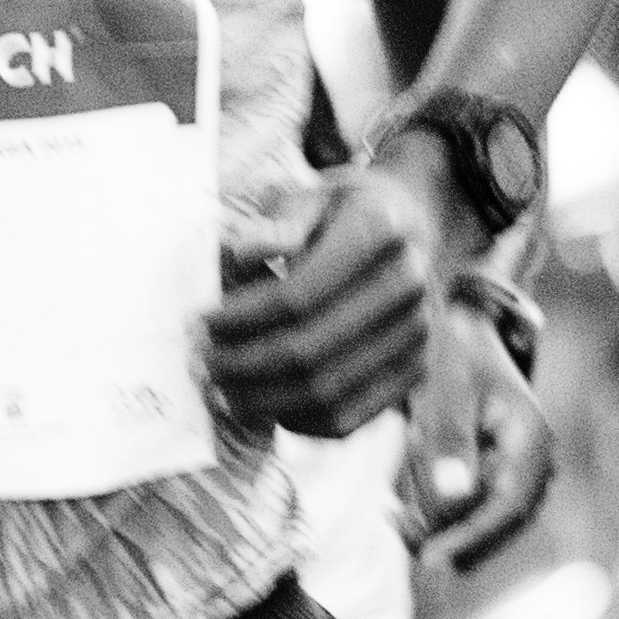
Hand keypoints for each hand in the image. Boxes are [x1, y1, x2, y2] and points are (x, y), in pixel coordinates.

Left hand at [206, 160, 446, 437]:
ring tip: (223, 391)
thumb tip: (243, 253)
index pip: (298, 294)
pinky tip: (265, 407)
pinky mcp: (415, 370)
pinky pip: (351, 418)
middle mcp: (409, 284)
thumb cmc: (343, 212)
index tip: (200, 323)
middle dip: (243, 364)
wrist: (413, 229)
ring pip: (327, 391)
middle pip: (310, 348)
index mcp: (381, 229)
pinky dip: (301, 423)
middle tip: (202, 364)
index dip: (241, 318)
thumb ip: (279, 221)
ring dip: (264, 400)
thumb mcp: (310, 195)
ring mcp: (418, 333)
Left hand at [397, 296, 552, 569]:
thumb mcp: (443, 390)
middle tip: (393, 520)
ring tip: (395, 495)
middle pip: (494, 525)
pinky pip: (465, 512)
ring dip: (433, 516)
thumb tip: (456, 502)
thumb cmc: (451, 353)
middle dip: (443, 529)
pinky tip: (400, 500)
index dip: (470, 539)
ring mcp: (517, 473)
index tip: (428, 561)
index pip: (508, 508)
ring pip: (476, 522)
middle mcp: (535, 464)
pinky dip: (432, 510)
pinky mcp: (495, 478)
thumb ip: (449, 445)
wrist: (459, 329)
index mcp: (532, 441)